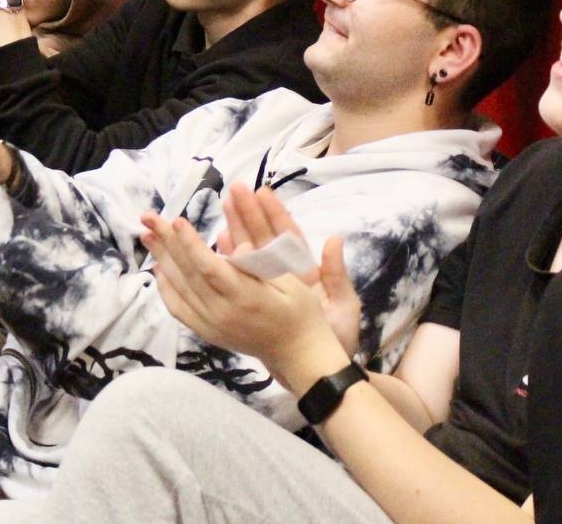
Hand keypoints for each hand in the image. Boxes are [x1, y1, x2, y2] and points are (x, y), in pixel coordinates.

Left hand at [142, 207, 349, 393]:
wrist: (297, 354)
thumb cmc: (301, 312)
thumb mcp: (292, 283)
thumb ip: (263, 264)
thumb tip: (239, 245)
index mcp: (246, 298)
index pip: (210, 268)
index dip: (190, 244)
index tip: (176, 221)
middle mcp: (223, 313)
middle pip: (188, 274)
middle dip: (167, 243)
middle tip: (149, 217)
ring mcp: (212, 326)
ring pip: (179, 289)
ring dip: (162, 259)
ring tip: (147, 234)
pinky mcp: (208, 333)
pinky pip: (179, 310)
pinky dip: (165, 288)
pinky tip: (159, 268)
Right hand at [220, 184, 361, 356]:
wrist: (322, 371)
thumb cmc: (337, 339)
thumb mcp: (343, 307)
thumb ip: (337, 275)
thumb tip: (335, 238)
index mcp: (306, 272)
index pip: (288, 236)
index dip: (275, 213)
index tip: (262, 192)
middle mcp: (285, 275)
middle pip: (264, 238)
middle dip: (249, 213)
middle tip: (233, 190)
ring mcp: (269, 287)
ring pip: (249, 253)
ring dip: (236, 229)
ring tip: (222, 206)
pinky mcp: (258, 301)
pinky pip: (241, 277)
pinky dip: (229, 260)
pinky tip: (217, 243)